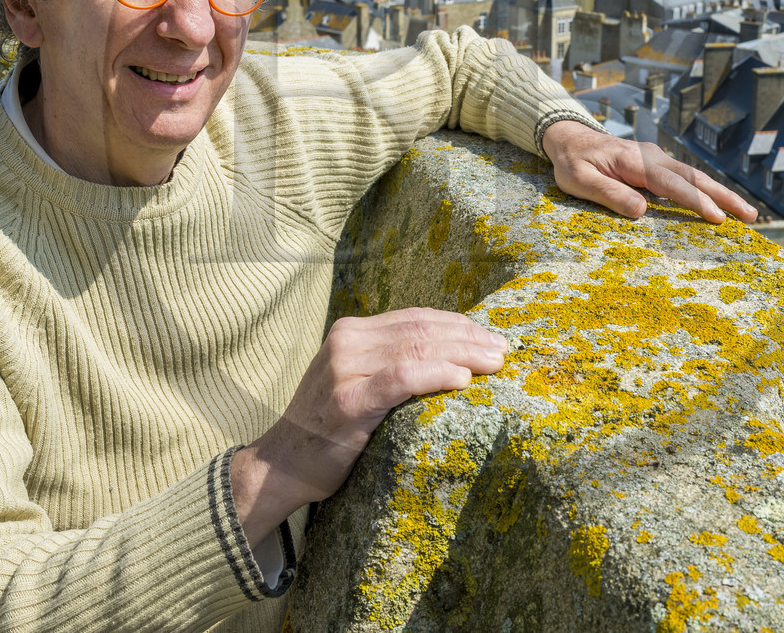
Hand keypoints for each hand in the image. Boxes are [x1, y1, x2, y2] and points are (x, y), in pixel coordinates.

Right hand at [231, 307, 505, 545]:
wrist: (280, 465)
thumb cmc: (327, 429)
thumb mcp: (355, 381)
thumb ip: (389, 362)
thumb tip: (450, 356)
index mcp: (351, 332)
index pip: (416, 318)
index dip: (458, 325)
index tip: (490, 338)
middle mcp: (347, 342)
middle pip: (422, 329)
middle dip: (469, 338)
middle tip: (503, 351)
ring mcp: (345, 370)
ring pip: (418, 348)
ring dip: (464, 354)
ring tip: (494, 364)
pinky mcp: (349, 401)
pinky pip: (403, 378)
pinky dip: (437, 374)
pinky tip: (463, 380)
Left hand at [542, 118, 757, 224]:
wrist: (568, 138)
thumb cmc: (572, 162)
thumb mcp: (579, 181)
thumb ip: (609, 194)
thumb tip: (641, 211)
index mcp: (636, 161)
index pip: (673, 184)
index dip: (697, 202)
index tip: (718, 218)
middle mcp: (653, 157)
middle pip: (695, 177)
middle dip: (724, 197)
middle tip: (751, 216)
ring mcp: (657, 159)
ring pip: (695, 177)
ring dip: (721, 194)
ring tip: (747, 214)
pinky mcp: (656, 165)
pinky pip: (685, 179)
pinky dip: (706, 191)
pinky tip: (718, 206)